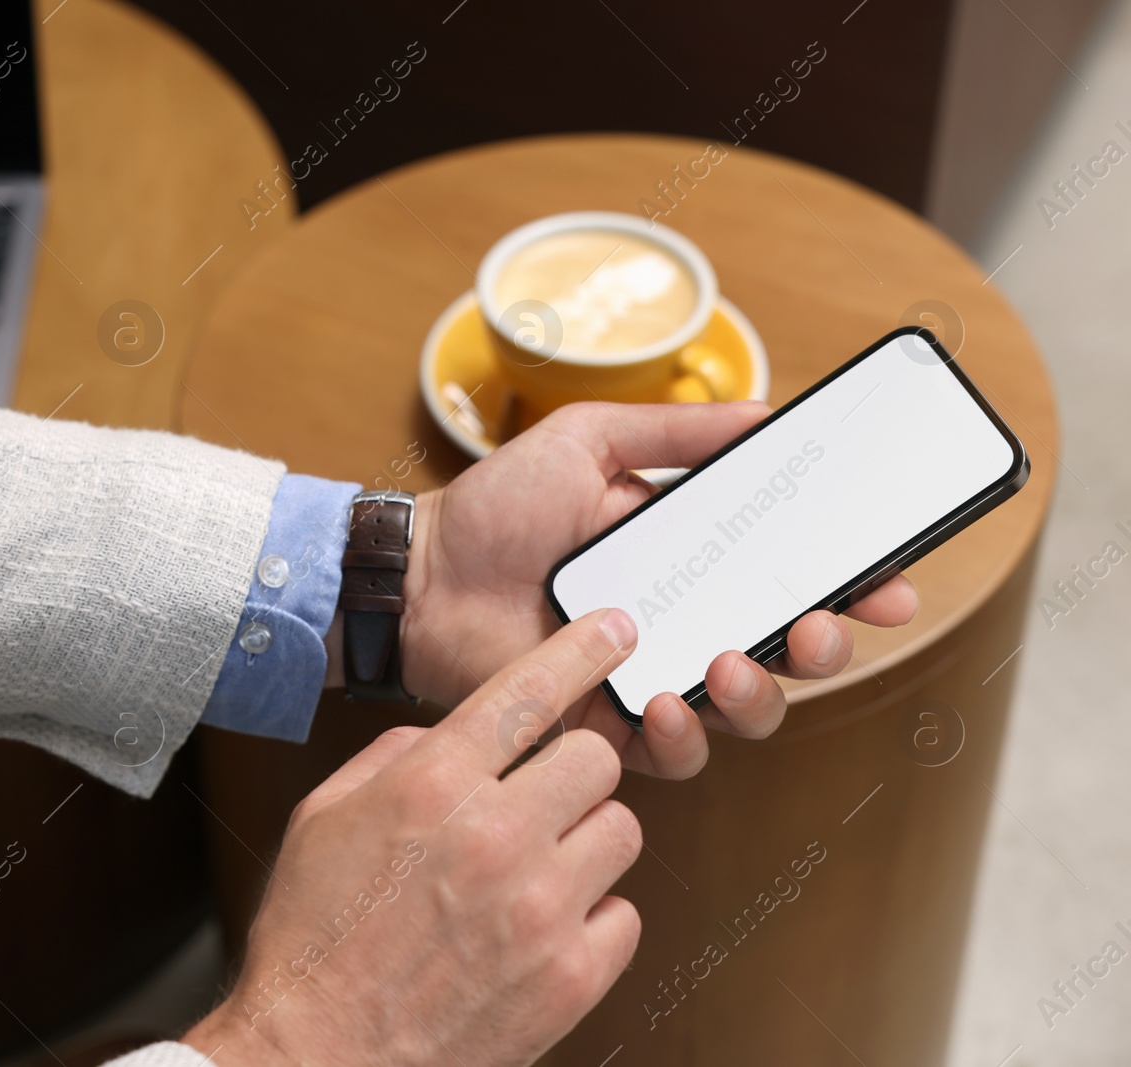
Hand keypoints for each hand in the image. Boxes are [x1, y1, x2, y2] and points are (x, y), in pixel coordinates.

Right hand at [185, 610, 643, 1066]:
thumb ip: (394, 758)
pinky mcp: (572, 977)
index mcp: (431, 785)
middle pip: (597, 759)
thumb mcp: (323, 821)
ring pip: (622, 831)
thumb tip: (446, 737)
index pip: (528, 692)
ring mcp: (541, 909)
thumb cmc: (314, 941)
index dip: (581, 650)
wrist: (320, 1057)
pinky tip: (540, 931)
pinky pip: (625, 915)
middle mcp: (495, 836)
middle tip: (539, 800)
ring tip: (535, 872)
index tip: (615, 630)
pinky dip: (591, 919)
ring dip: (584, 842)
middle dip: (570, 772)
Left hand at [393, 400, 917, 777]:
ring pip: (746, 711)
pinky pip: (672, 753)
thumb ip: (674, 434)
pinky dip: (684, 736)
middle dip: (826, 646)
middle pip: (791, 652)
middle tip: (819, 625)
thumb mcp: (587, 442)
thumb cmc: (498, 508)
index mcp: (694, 558)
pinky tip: (669, 704)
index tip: (891, 581)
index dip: (853, 583)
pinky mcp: (609, 726)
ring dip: (761, 694)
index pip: (793, 575)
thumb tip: (764, 413)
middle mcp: (686, 622)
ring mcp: (652, 678)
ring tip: (732, 665)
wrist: (421, 573)